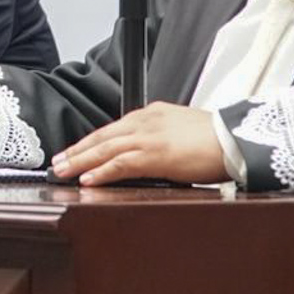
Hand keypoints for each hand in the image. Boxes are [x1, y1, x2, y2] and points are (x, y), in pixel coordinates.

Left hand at [49, 102, 226, 185]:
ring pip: (105, 149)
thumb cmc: (217, 139)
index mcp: (152, 114)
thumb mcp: (182, 131)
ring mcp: (149, 137)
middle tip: (57, 161)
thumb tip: (147, 155)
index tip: (75, 151)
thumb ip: (160, 138)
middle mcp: (146, 121)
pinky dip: (102, 171)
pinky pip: (120, 163)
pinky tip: (88, 178)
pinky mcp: (155, 154)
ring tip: (63, 171)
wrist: (236, 139)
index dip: (90, 141)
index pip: (113, 129)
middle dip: (77, 150)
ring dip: (80, 161)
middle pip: (102, 136)